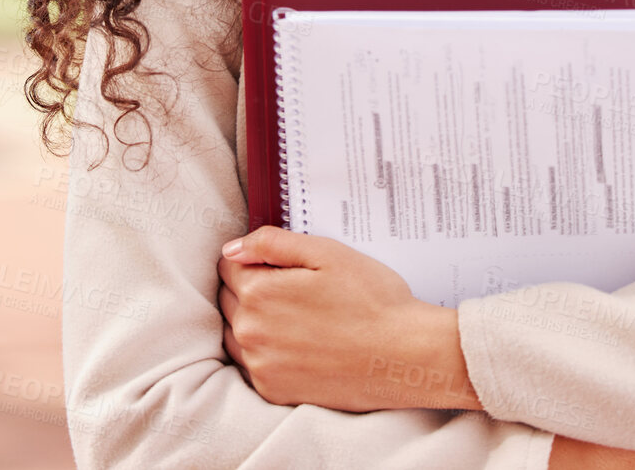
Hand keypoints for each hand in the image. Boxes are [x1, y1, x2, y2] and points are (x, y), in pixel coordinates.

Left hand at [217, 225, 477, 412]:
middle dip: (251, 288)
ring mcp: (260, 365)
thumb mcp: (326, 253)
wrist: (405, 356)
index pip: (229, 266)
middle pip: (229, 299)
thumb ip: (271, 243)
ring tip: (296, 319)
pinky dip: (266, 353)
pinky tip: (298, 346)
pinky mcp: (273, 391)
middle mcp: (249, 331)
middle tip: (295, 292)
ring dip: (254, 322)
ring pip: (236, 333)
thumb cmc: (372, 299)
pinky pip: (252, 365)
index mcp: (258, 291)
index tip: (282, 267)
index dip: (255, 260)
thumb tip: (231, 249)